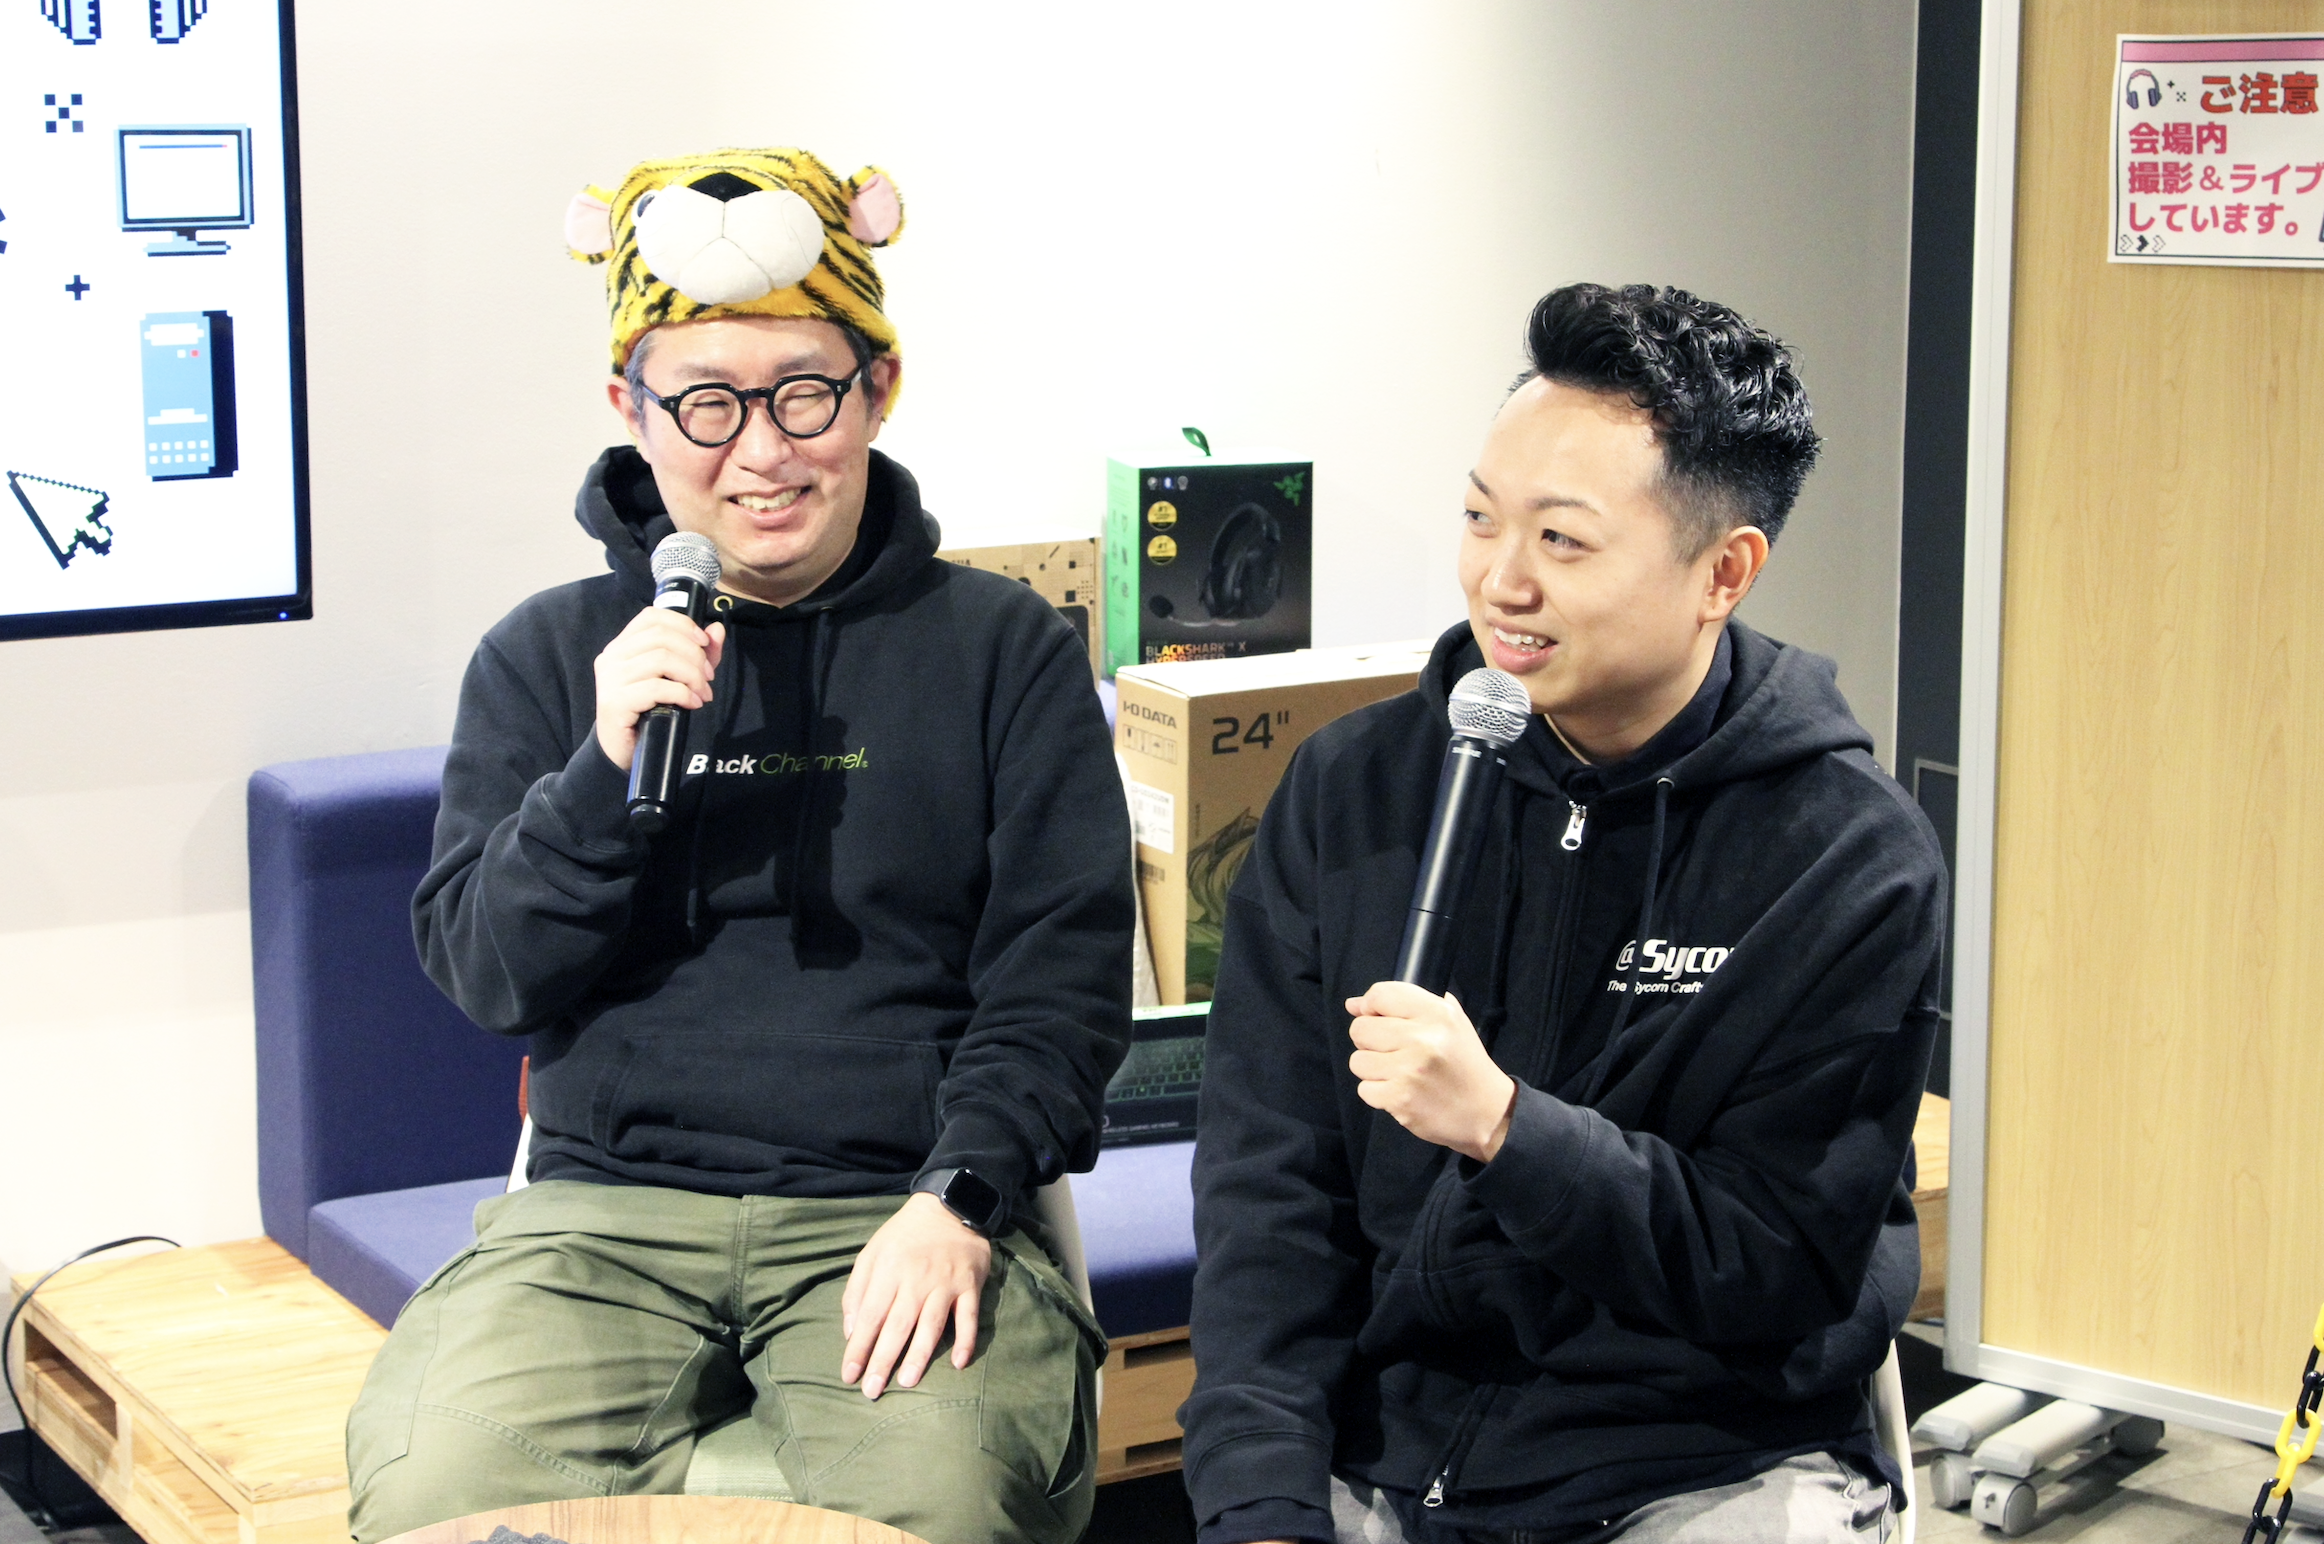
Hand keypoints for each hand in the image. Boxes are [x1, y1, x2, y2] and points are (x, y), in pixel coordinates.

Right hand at [592, 608, 724, 768]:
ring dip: (692, 675)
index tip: (704, 643)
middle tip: (708, 677)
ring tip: (703, 693)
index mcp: (623, 644)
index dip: (683, 624)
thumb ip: (699, 653)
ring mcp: (611, 678)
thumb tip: (717, 629)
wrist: (623, 748)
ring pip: (661, 659)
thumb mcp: (677, 678)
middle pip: (661, 637)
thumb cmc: (649, 710)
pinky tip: (693, 703)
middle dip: (694, 655)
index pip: (651, 616)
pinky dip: (683, 693)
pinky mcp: (615, 700)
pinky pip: (657, 687)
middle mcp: (612, 656)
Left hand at [840, 1191, 992, 1398]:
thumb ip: (857, 1290)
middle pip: (898, 1325)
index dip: (859, 1347)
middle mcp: (916, 1278)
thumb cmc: (904, 1235)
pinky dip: (966, 1339)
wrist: (949, 1207)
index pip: (870, 1316)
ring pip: (931, 1324)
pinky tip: (958, 1363)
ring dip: (919, 1355)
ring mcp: (946, 1283)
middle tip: (872, 1391)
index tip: (849, 1375)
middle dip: (883, 1359)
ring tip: (907, 1382)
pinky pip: (969, 1316)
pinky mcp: (970, 1285)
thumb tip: (851, 1331)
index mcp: (888, 1270)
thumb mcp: (872, 1252)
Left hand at [1347, 981, 1516, 1161]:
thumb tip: (1353, 1004)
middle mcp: (1422, 1039)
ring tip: (1397, 1073)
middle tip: (1392, 1051)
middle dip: (1369, 1040)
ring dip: (1373, 1069)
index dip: (1371, 1007)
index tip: (1378, 1019)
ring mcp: (1409, 1070)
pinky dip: (1378, 1093)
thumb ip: (1404, 1005)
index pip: (1380, 995)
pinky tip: (1400, 1092)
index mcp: (1436, 1013)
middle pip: (1360, 1029)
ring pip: (1358, 1061)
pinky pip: (1365, 1089)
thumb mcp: (1450, 1022)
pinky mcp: (1400, 1099)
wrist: (1486, 1111)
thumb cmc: (1464, 1063)